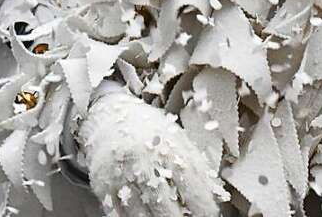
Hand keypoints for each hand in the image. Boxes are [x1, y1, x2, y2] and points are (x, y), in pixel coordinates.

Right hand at [80, 91, 220, 216]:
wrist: (108, 115)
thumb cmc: (148, 128)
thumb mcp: (177, 138)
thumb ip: (197, 166)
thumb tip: (218, 196)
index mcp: (165, 148)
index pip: (191, 188)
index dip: (203, 208)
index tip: (210, 215)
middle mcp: (142, 162)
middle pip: (164, 207)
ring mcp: (120, 175)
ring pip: (141, 216)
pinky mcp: (103, 186)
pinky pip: (119, 215)